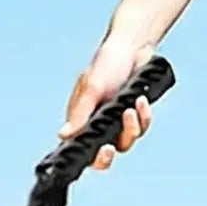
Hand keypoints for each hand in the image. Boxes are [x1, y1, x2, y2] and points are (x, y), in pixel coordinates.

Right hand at [57, 31, 155, 174]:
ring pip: (126, 142)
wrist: (132, 48)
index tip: (93, 153)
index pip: (81, 147)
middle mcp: (99, 123)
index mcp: (82, 119)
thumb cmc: (106, 63)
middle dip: (106, 156)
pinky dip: (143, 117)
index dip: (86, 157)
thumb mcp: (92, 88)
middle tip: (108, 148)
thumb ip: (79, 114)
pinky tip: (141, 101)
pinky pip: (141, 127)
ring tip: (130, 109)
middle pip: (103, 155)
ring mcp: (118, 121)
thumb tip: (63, 135)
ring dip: (130, 129)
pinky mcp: (136, 116)